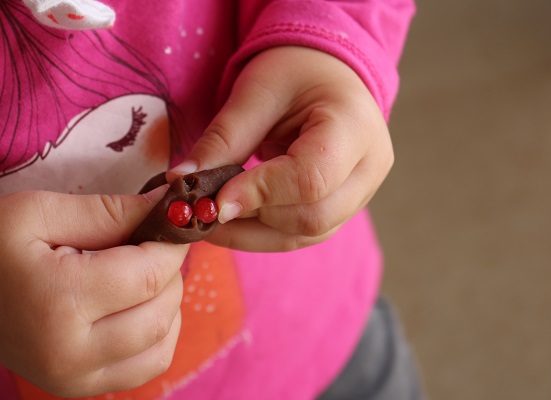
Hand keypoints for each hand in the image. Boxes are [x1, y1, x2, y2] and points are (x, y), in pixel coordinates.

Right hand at [0, 188, 187, 396]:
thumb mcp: (40, 211)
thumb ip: (110, 211)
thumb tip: (168, 207)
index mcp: (59, 301)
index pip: (149, 275)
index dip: (170, 244)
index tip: (169, 223)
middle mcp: (71, 353)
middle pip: (161, 311)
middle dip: (169, 271)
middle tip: (150, 244)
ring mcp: (75, 379)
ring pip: (162, 343)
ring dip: (168, 303)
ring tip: (141, 274)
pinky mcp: (78, 388)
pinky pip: (146, 366)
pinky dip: (158, 334)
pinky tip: (139, 307)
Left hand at [170, 46, 392, 250]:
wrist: (326, 74)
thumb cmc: (295, 72)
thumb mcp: (256, 92)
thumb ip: (223, 139)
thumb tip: (181, 183)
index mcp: (356, 127)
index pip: (311, 177)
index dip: (258, 193)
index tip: (212, 200)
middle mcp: (369, 168)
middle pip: (313, 216)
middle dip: (252, 218)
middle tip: (203, 211)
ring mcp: (361, 193)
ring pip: (308, 234)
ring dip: (253, 234)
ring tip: (211, 219)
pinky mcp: (343, 207)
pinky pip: (303, 234)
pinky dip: (263, 233)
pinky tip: (232, 221)